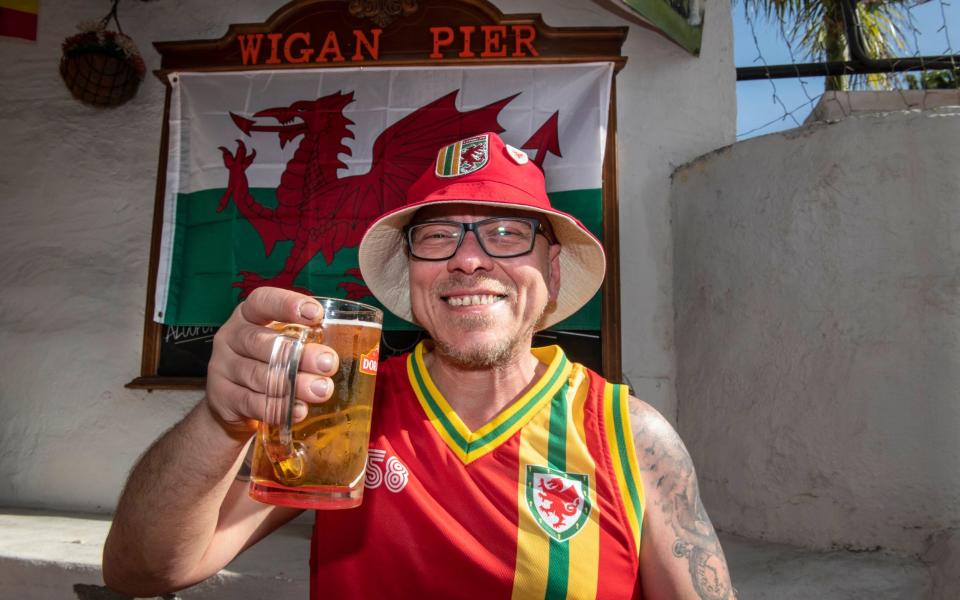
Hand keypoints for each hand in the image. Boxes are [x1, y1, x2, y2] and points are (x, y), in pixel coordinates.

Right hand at [205, 287, 339, 436]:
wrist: (232, 404)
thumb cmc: (267, 363)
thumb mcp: (279, 343)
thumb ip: (303, 340)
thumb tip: (348, 344)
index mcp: (247, 316)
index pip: (262, 301)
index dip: (286, 304)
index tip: (316, 314)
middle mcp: (231, 337)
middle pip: (261, 342)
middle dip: (299, 354)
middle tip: (328, 363)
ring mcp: (222, 368)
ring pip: (259, 376)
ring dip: (293, 385)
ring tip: (321, 390)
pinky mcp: (222, 398)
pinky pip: (252, 403)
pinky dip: (278, 408)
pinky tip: (299, 410)